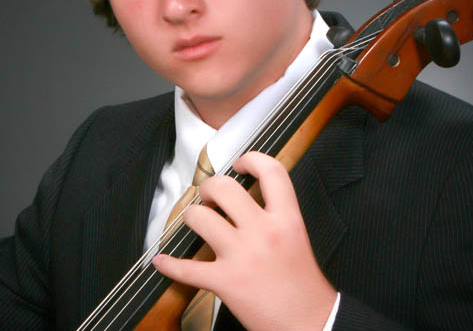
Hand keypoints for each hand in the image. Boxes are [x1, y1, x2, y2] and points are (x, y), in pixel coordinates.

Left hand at [152, 151, 337, 330]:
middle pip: (225, 188)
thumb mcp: (297, 237)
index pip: (271, 171)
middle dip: (209, 187)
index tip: (240, 164)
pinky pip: (185, 268)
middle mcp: (263, 232)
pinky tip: (162, 261)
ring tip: (196, 221)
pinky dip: (168, 264)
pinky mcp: (225, 281)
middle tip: (209, 196)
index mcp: (287, 219)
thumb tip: (249, 198)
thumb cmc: (304, 285)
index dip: (251, 159)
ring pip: (200, 218)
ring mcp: (242, 256)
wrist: (310, 323)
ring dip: (191, 217)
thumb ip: (277, 215)